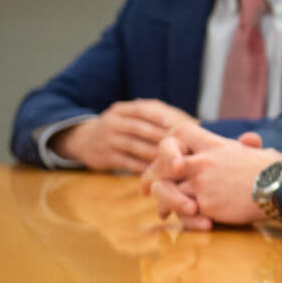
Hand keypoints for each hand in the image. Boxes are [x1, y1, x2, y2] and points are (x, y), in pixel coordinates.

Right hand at [52, 99, 194, 172]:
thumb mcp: (133, 117)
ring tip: (179, 162)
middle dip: (166, 139)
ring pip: (137, 148)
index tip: (186, 129)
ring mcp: (107, 140)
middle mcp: (113, 122)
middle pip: (144, 130)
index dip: (167, 119)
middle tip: (188, 148)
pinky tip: (162, 173)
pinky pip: (129, 164)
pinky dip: (146, 168)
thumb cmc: (124, 128)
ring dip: (158, 156)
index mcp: (123, 109)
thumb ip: (159, 117)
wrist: (84, 140)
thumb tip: (197, 124)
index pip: (147, 110)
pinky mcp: (105, 158)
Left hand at [141, 125, 281, 227]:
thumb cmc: (276, 170)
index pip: (181, 133)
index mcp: (215, 146)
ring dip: (165, 202)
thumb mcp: (259, 152)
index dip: (171, 144)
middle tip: (145, 188)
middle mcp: (202, 162)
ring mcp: (201, 184)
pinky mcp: (204, 204)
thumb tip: (250, 141)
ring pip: (168, 190)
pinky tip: (186, 223)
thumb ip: (248, 147)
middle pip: (164, 164)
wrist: (281, 187)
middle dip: (152, 175)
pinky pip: (184, 212)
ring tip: (164, 212)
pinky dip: (184, 219)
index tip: (168, 158)